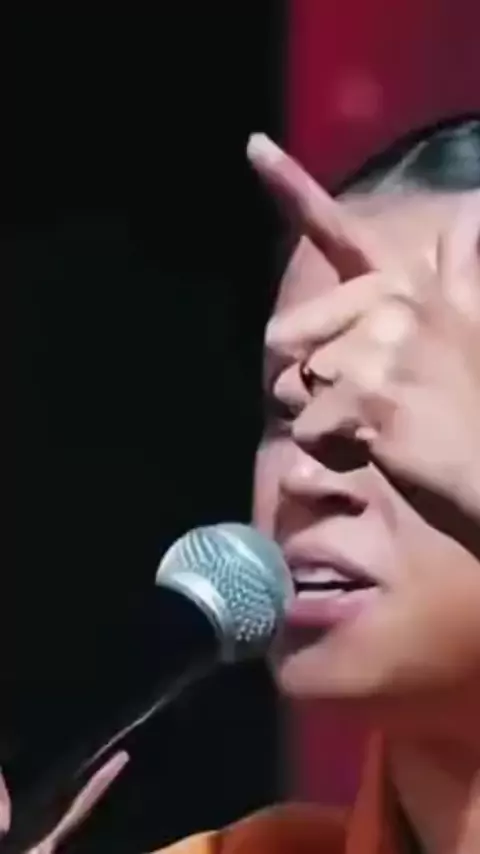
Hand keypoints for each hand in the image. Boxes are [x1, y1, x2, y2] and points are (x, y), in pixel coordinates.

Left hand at [248, 135, 479, 545]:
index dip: (289, 185)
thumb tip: (474, 205)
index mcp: (404, 287)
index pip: (338, 232)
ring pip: (292, 386)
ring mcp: (377, 349)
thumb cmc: (475, 404)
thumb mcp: (470, 324)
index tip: (252, 146)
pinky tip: (376, 450)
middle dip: (309, 378)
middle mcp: (388, 305)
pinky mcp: (366, 398)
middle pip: (287, 335)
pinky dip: (329, 450)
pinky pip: (306, 429)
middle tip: (367, 401)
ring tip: (379, 426)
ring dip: (322, 418)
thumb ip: (460, 267)